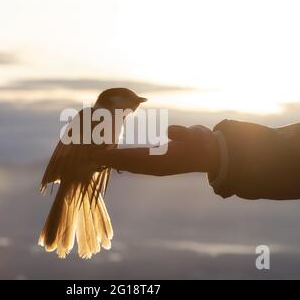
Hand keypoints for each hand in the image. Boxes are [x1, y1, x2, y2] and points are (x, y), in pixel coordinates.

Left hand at [91, 125, 219, 175]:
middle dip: (108, 161)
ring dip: (113, 162)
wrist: (211, 155)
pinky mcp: (157, 165)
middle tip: (88, 157)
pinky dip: (122, 161)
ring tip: (96, 159)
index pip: (133, 158)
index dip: (116, 156)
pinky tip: (114, 158)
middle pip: (126, 164)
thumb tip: (170, 131)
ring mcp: (156, 167)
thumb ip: (182, 133)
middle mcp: (156, 167)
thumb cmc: (203, 144)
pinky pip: (135, 165)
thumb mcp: (195, 136)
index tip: (99, 154)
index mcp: (162, 160)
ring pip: (129, 166)